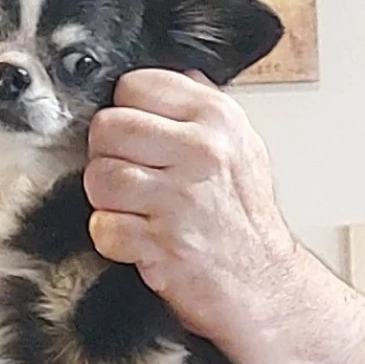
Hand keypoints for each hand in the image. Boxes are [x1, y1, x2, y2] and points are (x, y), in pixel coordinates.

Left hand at [86, 68, 318, 347]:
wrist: (265, 287)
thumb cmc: (247, 222)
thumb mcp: (241, 148)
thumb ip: (203, 109)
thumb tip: (174, 76)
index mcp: (218, 119)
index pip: (135, 85)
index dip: (127, 113)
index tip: (138, 137)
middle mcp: (201, 152)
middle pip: (107, 127)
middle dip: (108, 155)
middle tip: (130, 176)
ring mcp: (181, 197)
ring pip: (99, 176)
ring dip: (107, 200)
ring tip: (135, 210)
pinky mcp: (162, 242)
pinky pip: (102, 227)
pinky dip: (112, 239)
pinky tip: (138, 239)